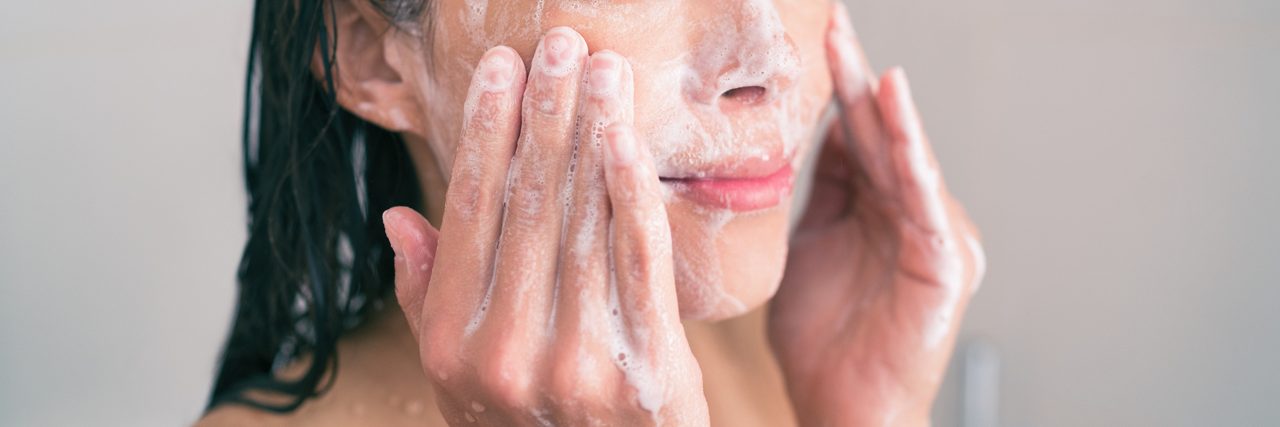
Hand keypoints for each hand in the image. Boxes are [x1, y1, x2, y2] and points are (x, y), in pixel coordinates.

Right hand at [382, 28, 708, 425]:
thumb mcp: (458, 379)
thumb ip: (428, 299)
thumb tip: (399, 219)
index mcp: (453, 343)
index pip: (469, 214)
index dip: (485, 134)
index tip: (500, 71)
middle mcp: (506, 351)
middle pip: (528, 205)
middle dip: (545, 115)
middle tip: (560, 46)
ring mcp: (577, 363)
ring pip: (584, 223)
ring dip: (593, 135)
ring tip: (603, 72)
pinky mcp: (647, 370)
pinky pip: (640, 263)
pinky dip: (633, 195)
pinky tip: (628, 141)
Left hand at [768, 4, 985, 425]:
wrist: (844, 410)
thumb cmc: (824, 344)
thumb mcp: (804, 249)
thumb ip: (813, 197)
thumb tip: (800, 141)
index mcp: (874, 210)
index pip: (854, 137)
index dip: (833, 89)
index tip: (815, 40)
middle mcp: (908, 214)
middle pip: (879, 135)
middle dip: (853, 80)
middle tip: (832, 25)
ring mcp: (931, 234)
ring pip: (902, 156)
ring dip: (879, 105)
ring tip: (855, 54)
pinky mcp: (945, 260)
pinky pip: (923, 195)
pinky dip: (911, 149)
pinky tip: (894, 106)